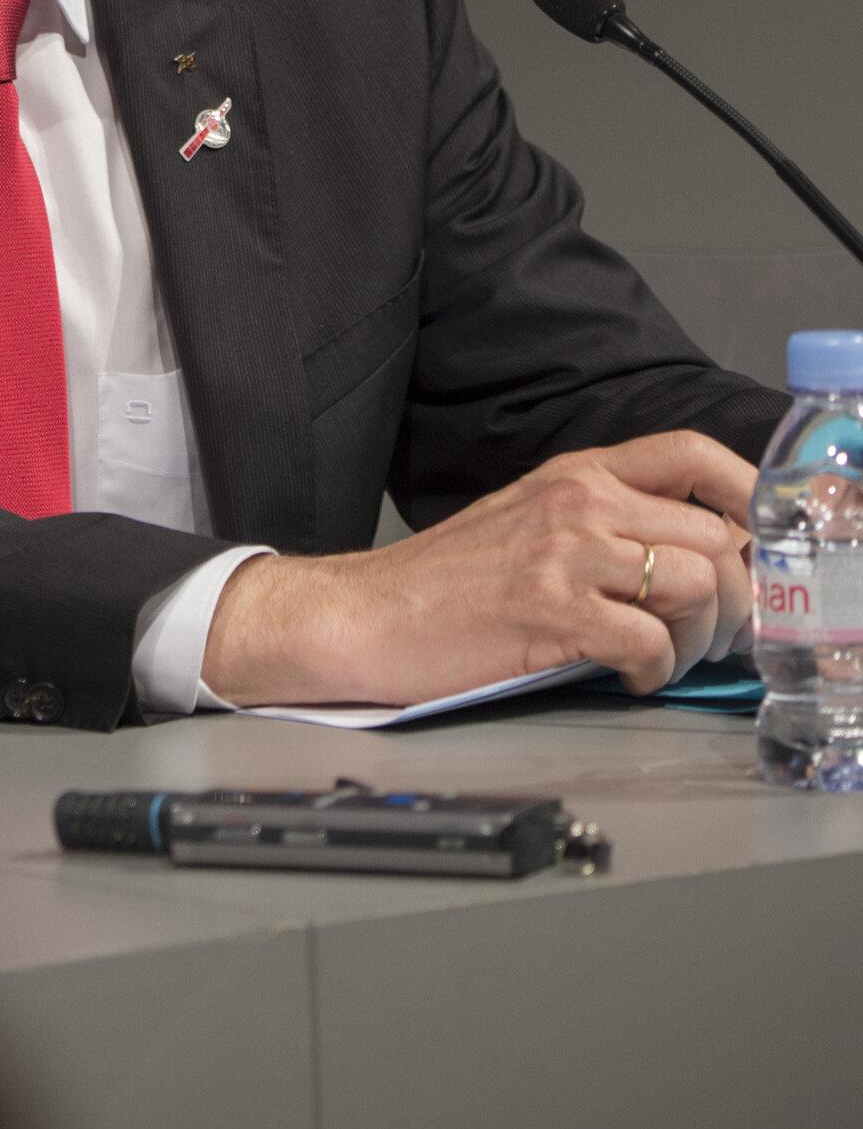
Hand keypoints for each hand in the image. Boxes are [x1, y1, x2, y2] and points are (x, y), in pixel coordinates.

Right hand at [201, 432, 755, 705]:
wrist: (365, 615)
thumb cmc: (446, 581)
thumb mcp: (531, 520)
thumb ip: (604, 522)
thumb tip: (697, 557)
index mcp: (576, 472)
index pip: (692, 453)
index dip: (747, 492)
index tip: (763, 538)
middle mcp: (579, 500)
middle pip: (715, 536)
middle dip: (732, 598)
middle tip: (705, 633)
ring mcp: (566, 552)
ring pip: (698, 587)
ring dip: (696, 639)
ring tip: (658, 656)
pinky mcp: (553, 610)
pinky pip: (652, 642)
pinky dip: (653, 671)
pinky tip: (622, 674)